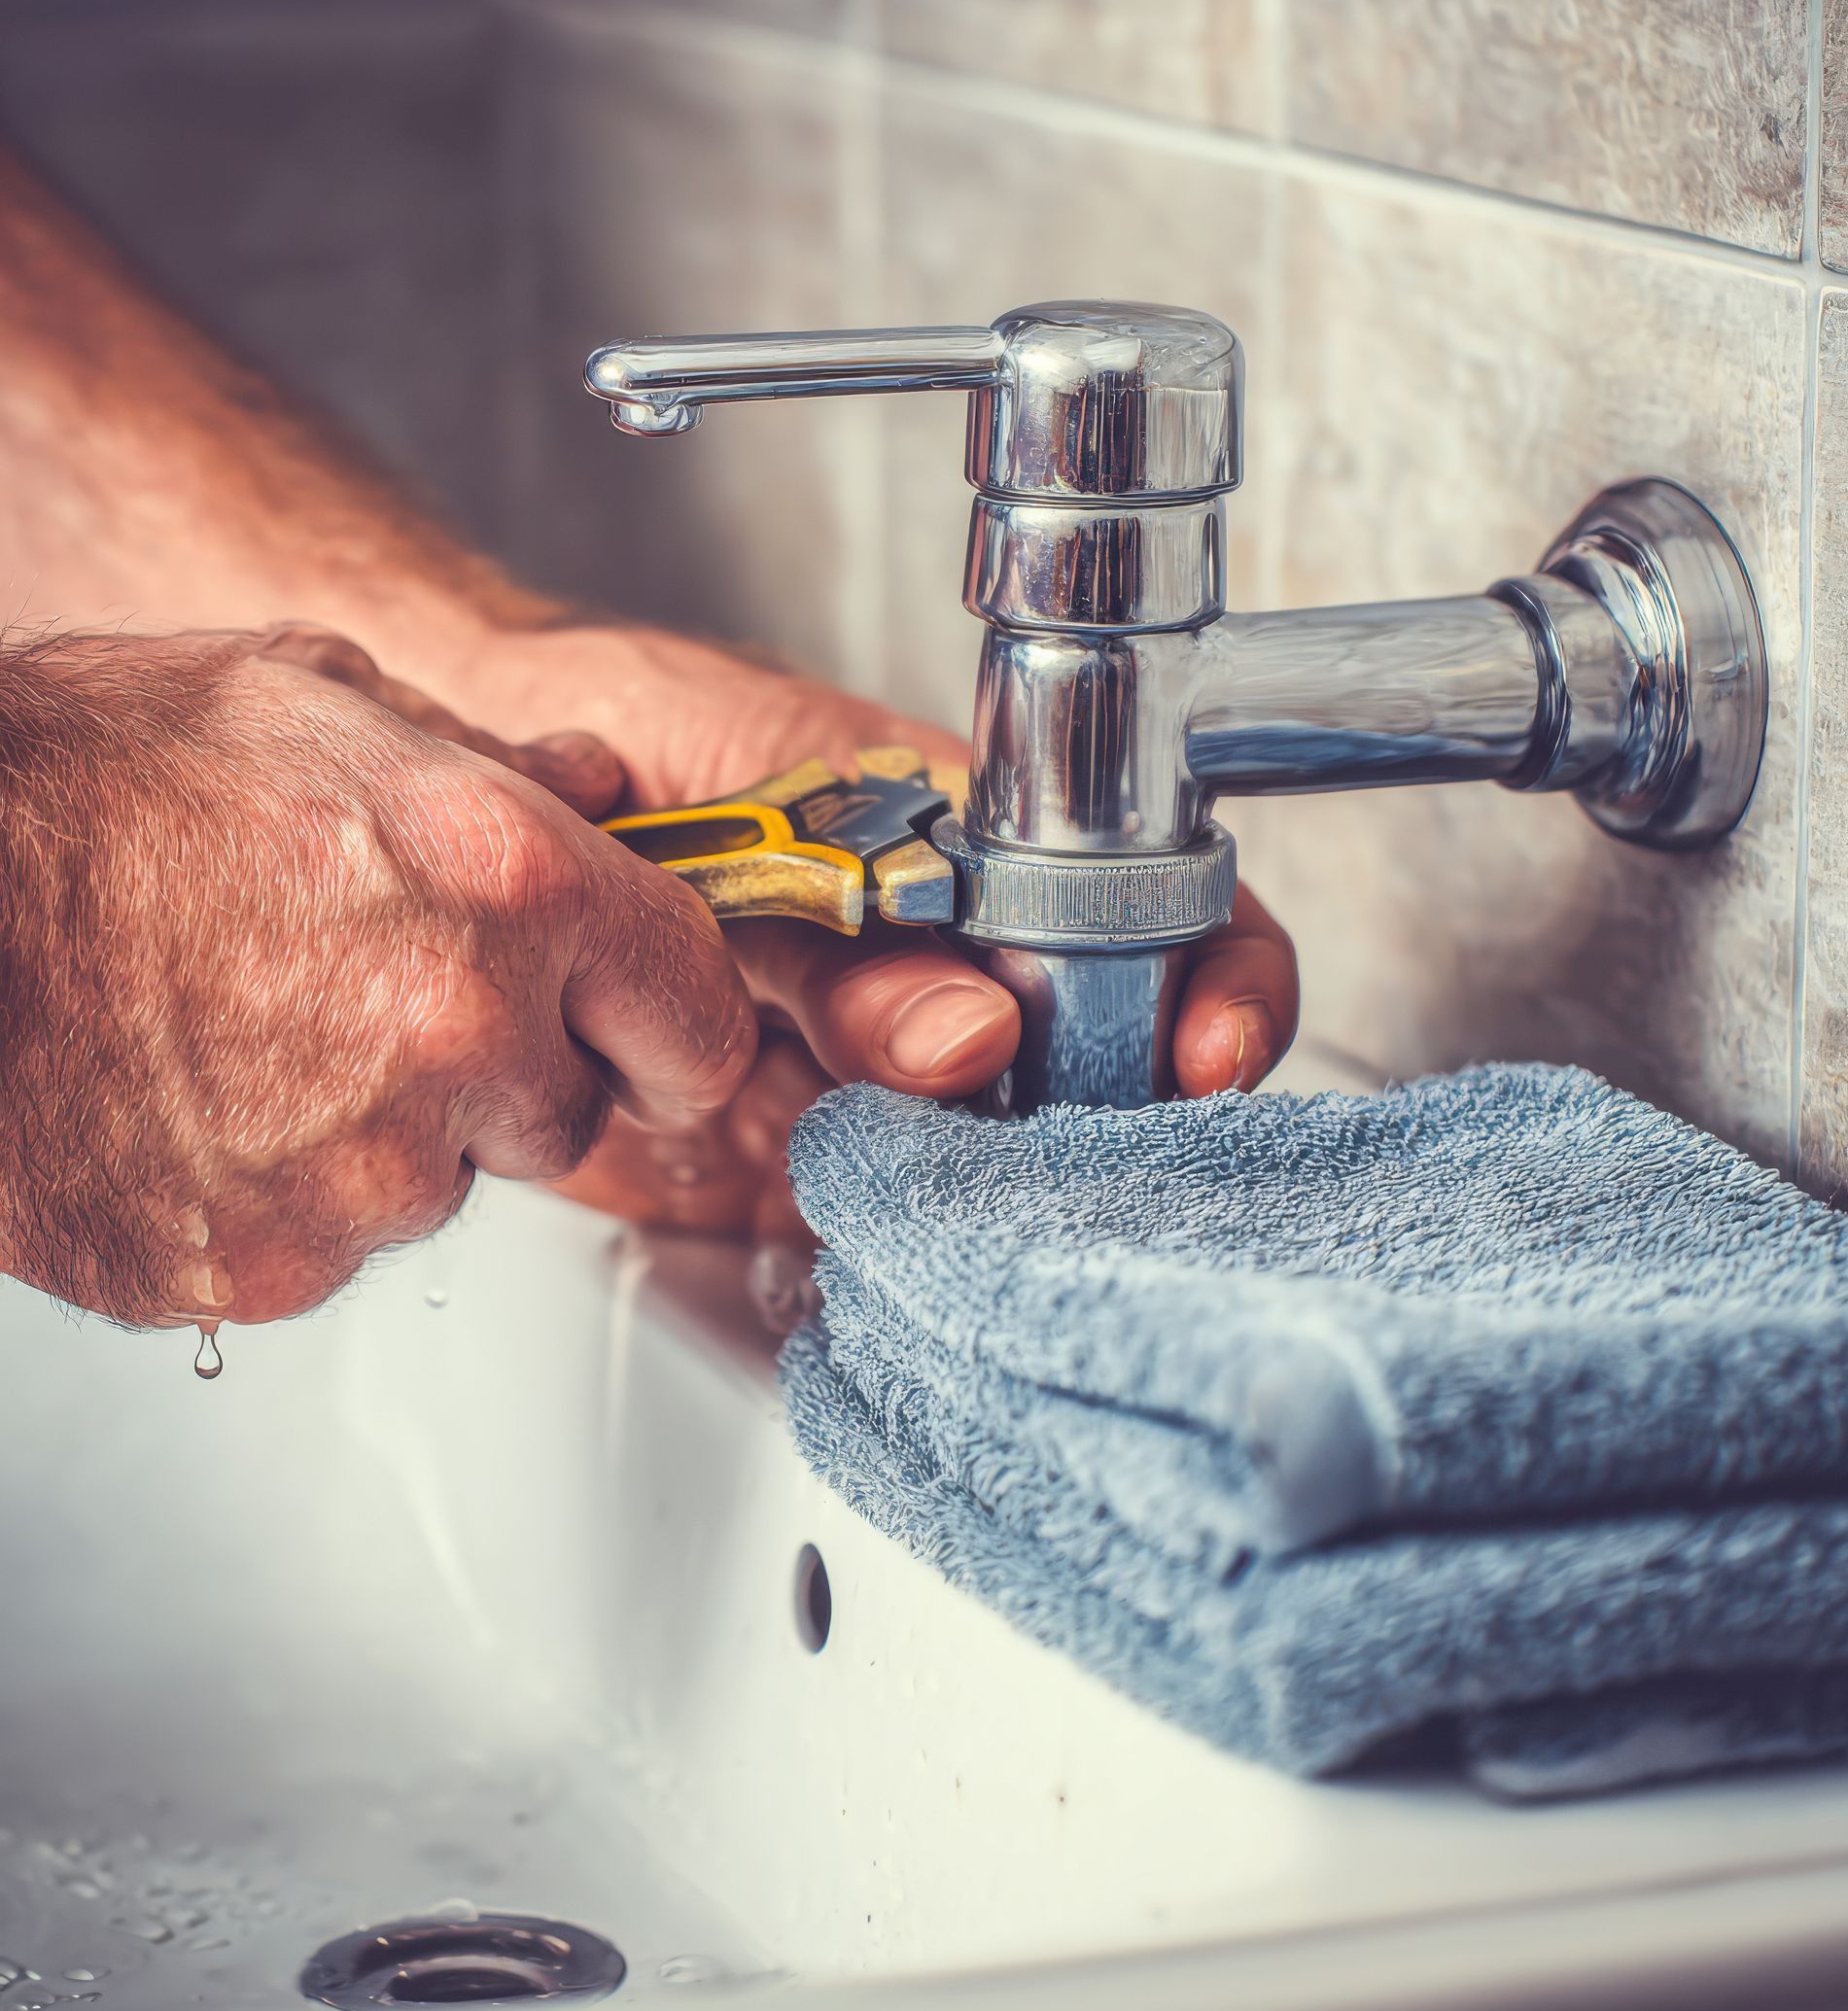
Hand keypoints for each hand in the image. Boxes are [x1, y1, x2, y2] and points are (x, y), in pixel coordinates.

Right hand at [0, 628, 755, 1326]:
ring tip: (250, 1034)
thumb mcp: (312, 698)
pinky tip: (193, 1105)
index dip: (669, 1026)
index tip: (641, 1030)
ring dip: (384, 1134)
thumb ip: (489, 761)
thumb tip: (589, 785)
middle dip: (506, 1071)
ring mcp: (363, 1172)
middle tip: (380, 998)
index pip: (699, 1019)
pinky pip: (324, 1248)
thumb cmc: (86, 783)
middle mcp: (463, 1036)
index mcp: (512, 885)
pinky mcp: (263, 1268)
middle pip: (568, 1116)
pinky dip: (277, 1198)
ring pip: (438, 1186)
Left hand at [388, 624, 1299, 1313]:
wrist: (468, 802)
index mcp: (976, 854)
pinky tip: (842, 1253)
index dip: (1215, 983)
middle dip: (1096, 1127)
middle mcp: (946, 974)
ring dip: (980, 1209)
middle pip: (1101, 1067)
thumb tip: (977, 1033)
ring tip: (925, 1206)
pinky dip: (870, 1264)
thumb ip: (845, 937)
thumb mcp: (737, 814)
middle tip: (1047, 1161)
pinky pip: (865, 1235)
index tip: (1203, 1051)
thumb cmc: (614, 746)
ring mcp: (872, 1075)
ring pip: (989, 1170)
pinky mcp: (781, 1168)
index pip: (1160, 909)